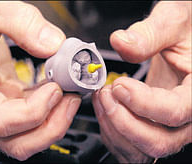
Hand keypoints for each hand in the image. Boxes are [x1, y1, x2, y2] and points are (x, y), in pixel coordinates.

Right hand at [0, 1, 80, 160]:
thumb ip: (20, 22)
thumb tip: (53, 44)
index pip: (2, 121)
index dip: (34, 112)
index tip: (55, 88)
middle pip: (19, 141)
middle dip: (52, 126)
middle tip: (71, 100)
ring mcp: (1, 103)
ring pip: (29, 133)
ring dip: (56, 120)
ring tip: (72, 96)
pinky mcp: (12, 96)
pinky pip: (34, 114)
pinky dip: (51, 108)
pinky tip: (60, 89)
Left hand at [93, 1, 190, 162]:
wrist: (185, 40)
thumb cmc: (187, 31)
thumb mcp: (174, 22)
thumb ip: (149, 35)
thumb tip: (122, 43)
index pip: (173, 111)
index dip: (142, 102)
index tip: (119, 85)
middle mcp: (187, 116)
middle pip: (157, 141)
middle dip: (124, 121)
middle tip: (108, 94)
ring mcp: (170, 125)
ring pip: (141, 149)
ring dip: (114, 127)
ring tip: (103, 98)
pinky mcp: (153, 125)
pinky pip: (131, 146)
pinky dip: (113, 133)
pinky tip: (105, 109)